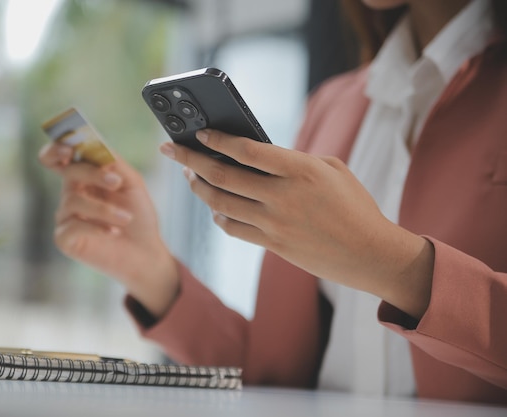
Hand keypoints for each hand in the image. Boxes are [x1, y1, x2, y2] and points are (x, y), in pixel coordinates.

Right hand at [39, 142, 179, 317]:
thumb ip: (113, 162)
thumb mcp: (131, 183)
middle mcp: (71, 193)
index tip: (68, 148)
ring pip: (73, 200)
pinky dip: (97, 227)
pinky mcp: (64, 238)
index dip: (56, 148)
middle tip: (117, 182)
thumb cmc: (138, 216)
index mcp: (84, 177)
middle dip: (93, 174)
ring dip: (104, 209)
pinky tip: (113, 233)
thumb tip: (93, 143)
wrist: (146, 251)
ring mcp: (65, 216)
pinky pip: (72, 226)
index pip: (57, 156)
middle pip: (68, 172)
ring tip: (126, 219)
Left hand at [160, 129, 433, 318]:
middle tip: (171, 149)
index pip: (246, 150)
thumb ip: (293, 161)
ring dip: (199, 188)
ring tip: (190, 177)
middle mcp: (282, 196)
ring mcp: (275, 223)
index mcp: (300, 169)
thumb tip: (254, 158)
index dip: (217, 140)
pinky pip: (233, 229)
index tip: (198, 133)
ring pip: (221, 204)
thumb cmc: (354, 205)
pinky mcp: (273, 245)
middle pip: (223, 176)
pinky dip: (218, 216)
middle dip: (190, 160)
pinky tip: (214, 208)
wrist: (370, 253)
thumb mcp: (331, 170)